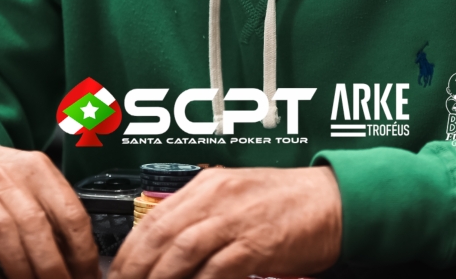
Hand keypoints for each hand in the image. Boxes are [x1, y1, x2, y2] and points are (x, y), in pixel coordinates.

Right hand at [0, 138, 97, 278]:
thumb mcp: (31, 178)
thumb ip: (54, 209)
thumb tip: (78, 255)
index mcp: (38, 170)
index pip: (70, 213)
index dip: (83, 252)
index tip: (88, 275)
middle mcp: (8, 182)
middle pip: (38, 228)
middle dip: (54, 267)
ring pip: (6, 238)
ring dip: (23, 272)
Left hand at [110, 166, 341, 278]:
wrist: (335, 201)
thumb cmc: (290, 203)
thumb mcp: (237, 198)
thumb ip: (203, 218)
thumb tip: (169, 250)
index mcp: (208, 185)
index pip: (152, 219)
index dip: (129, 253)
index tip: (119, 276)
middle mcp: (217, 196)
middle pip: (159, 237)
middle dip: (135, 270)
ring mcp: (236, 218)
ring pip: (180, 253)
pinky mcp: (257, 242)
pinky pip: (216, 270)